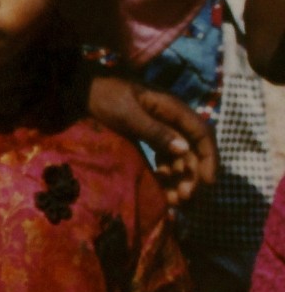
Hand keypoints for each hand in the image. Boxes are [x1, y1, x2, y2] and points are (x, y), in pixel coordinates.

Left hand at [87, 76, 215, 204]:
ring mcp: (163, 127)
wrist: (83, 90)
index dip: (209, 158)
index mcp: (173, 108)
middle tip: (185, 197)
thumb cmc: (105, 97)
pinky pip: (166, 157)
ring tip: (175, 200)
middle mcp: (173, 118)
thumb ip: (155, 131)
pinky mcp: (151, 136)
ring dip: (181, 178)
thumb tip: (184, 149)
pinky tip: (162, 185)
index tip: (208, 182)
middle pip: (193, 149)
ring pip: (181, 156)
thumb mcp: (127, 114)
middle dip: (193, 174)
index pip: (202, 134)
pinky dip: (167, 173)